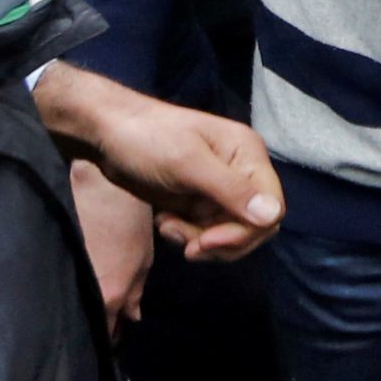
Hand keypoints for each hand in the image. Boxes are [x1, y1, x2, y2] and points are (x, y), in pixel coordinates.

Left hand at [33, 62, 284, 260]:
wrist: (107, 134)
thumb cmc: (148, 140)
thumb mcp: (188, 164)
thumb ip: (230, 190)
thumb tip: (272, 216)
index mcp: (247, 155)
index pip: (270, 208)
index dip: (244, 233)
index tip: (206, 241)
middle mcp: (240, 173)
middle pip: (254, 227)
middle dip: (222, 242)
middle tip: (188, 246)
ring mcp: (220, 189)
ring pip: (230, 235)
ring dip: (200, 241)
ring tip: (169, 228)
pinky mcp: (200, 202)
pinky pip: (208, 233)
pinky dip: (187, 236)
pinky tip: (164, 223)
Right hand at [70, 158, 156, 331]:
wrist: (95, 186)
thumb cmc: (127, 219)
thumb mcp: (143, 258)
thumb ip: (135, 293)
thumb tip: (131, 318)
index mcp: (108, 296)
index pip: (106, 335)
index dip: (110, 339)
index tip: (112, 340)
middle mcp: (83, 294)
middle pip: (86, 323)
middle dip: (94, 325)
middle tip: (100, 322)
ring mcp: (64, 279)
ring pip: (72, 305)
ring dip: (80, 306)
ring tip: (86, 301)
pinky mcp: (51, 262)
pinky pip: (60, 286)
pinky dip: (68, 288)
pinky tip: (73, 281)